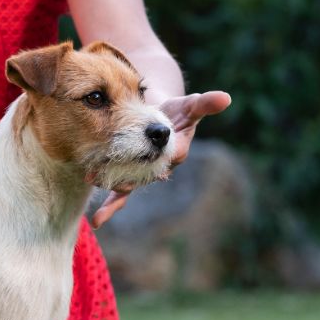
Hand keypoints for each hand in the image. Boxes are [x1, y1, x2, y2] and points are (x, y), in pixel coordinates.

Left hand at [90, 90, 231, 228]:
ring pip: (129, 186)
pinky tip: (97, 222)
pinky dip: (109, 208)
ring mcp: (142, 176)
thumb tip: (226, 98)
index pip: (172, 155)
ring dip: (112, 188)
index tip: (154, 157)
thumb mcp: (190, 106)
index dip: (164, 156)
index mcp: (176, 151)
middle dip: (132, 176)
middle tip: (117, 177)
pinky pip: (119, 196)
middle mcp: (160, 168)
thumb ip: (204, 104)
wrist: (157, 122)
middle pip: (146, 174)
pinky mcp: (128, 178)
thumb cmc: (176, 113)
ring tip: (92, 181)